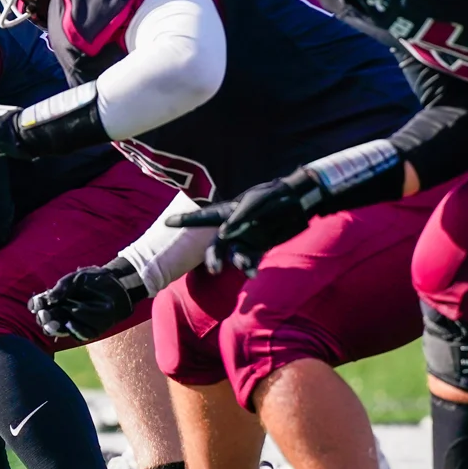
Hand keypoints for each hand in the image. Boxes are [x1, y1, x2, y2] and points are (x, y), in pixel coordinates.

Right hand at [29, 263, 143, 340]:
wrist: (115, 285)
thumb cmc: (92, 280)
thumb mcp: (75, 279)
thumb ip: (62, 288)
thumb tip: (49, 299)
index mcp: (54, 301)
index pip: (39, 305)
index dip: (36, 305)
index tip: (37, 304)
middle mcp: (61, 313)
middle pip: (46, 322)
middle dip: (44, 320)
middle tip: (45, 315)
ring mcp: (75, 323)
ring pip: (60, 330)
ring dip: (55, 328)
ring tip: (54, 323)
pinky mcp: (89, 330)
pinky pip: (79, 334)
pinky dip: (74, 329)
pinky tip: (69, 323)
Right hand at [166, 174, 323, 275]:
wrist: (300, 201)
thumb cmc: (275, 195)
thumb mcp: (256, 201)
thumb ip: (239, 216)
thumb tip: (223, 234)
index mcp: (229, 211)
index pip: (203, 217)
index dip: (185, 220)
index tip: (166, 223)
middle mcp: (234, 227)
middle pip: (216, 244)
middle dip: (212, 257)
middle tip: (213, 269)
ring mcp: (247, 238)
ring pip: (233, 255)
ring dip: (236, 263)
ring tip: (245, 269)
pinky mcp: (261, 247)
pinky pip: (250, 260)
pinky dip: (250, 267)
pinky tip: (253, 273)